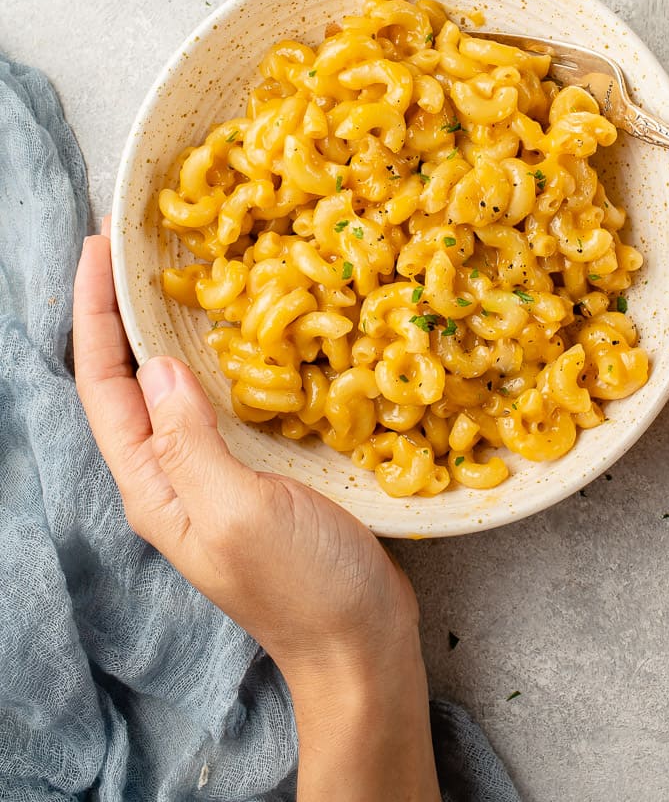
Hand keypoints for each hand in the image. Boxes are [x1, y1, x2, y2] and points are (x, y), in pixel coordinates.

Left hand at [73, 226, 440, 801]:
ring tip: (177, 267)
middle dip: (120, 308)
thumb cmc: (303, 586)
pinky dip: (220, 352)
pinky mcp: (256, 468)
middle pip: (127, 379)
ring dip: (167, 324)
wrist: (360, 642)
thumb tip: (156, 364)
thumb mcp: (240, 512)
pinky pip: (221, 396)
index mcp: (154, 484)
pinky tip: (242, 325)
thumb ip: (192, 442)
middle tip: (133, 241)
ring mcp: (214, 472)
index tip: (100, 246)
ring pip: (173, 384)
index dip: (93, 312)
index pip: (102, 385)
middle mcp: (172, 474)